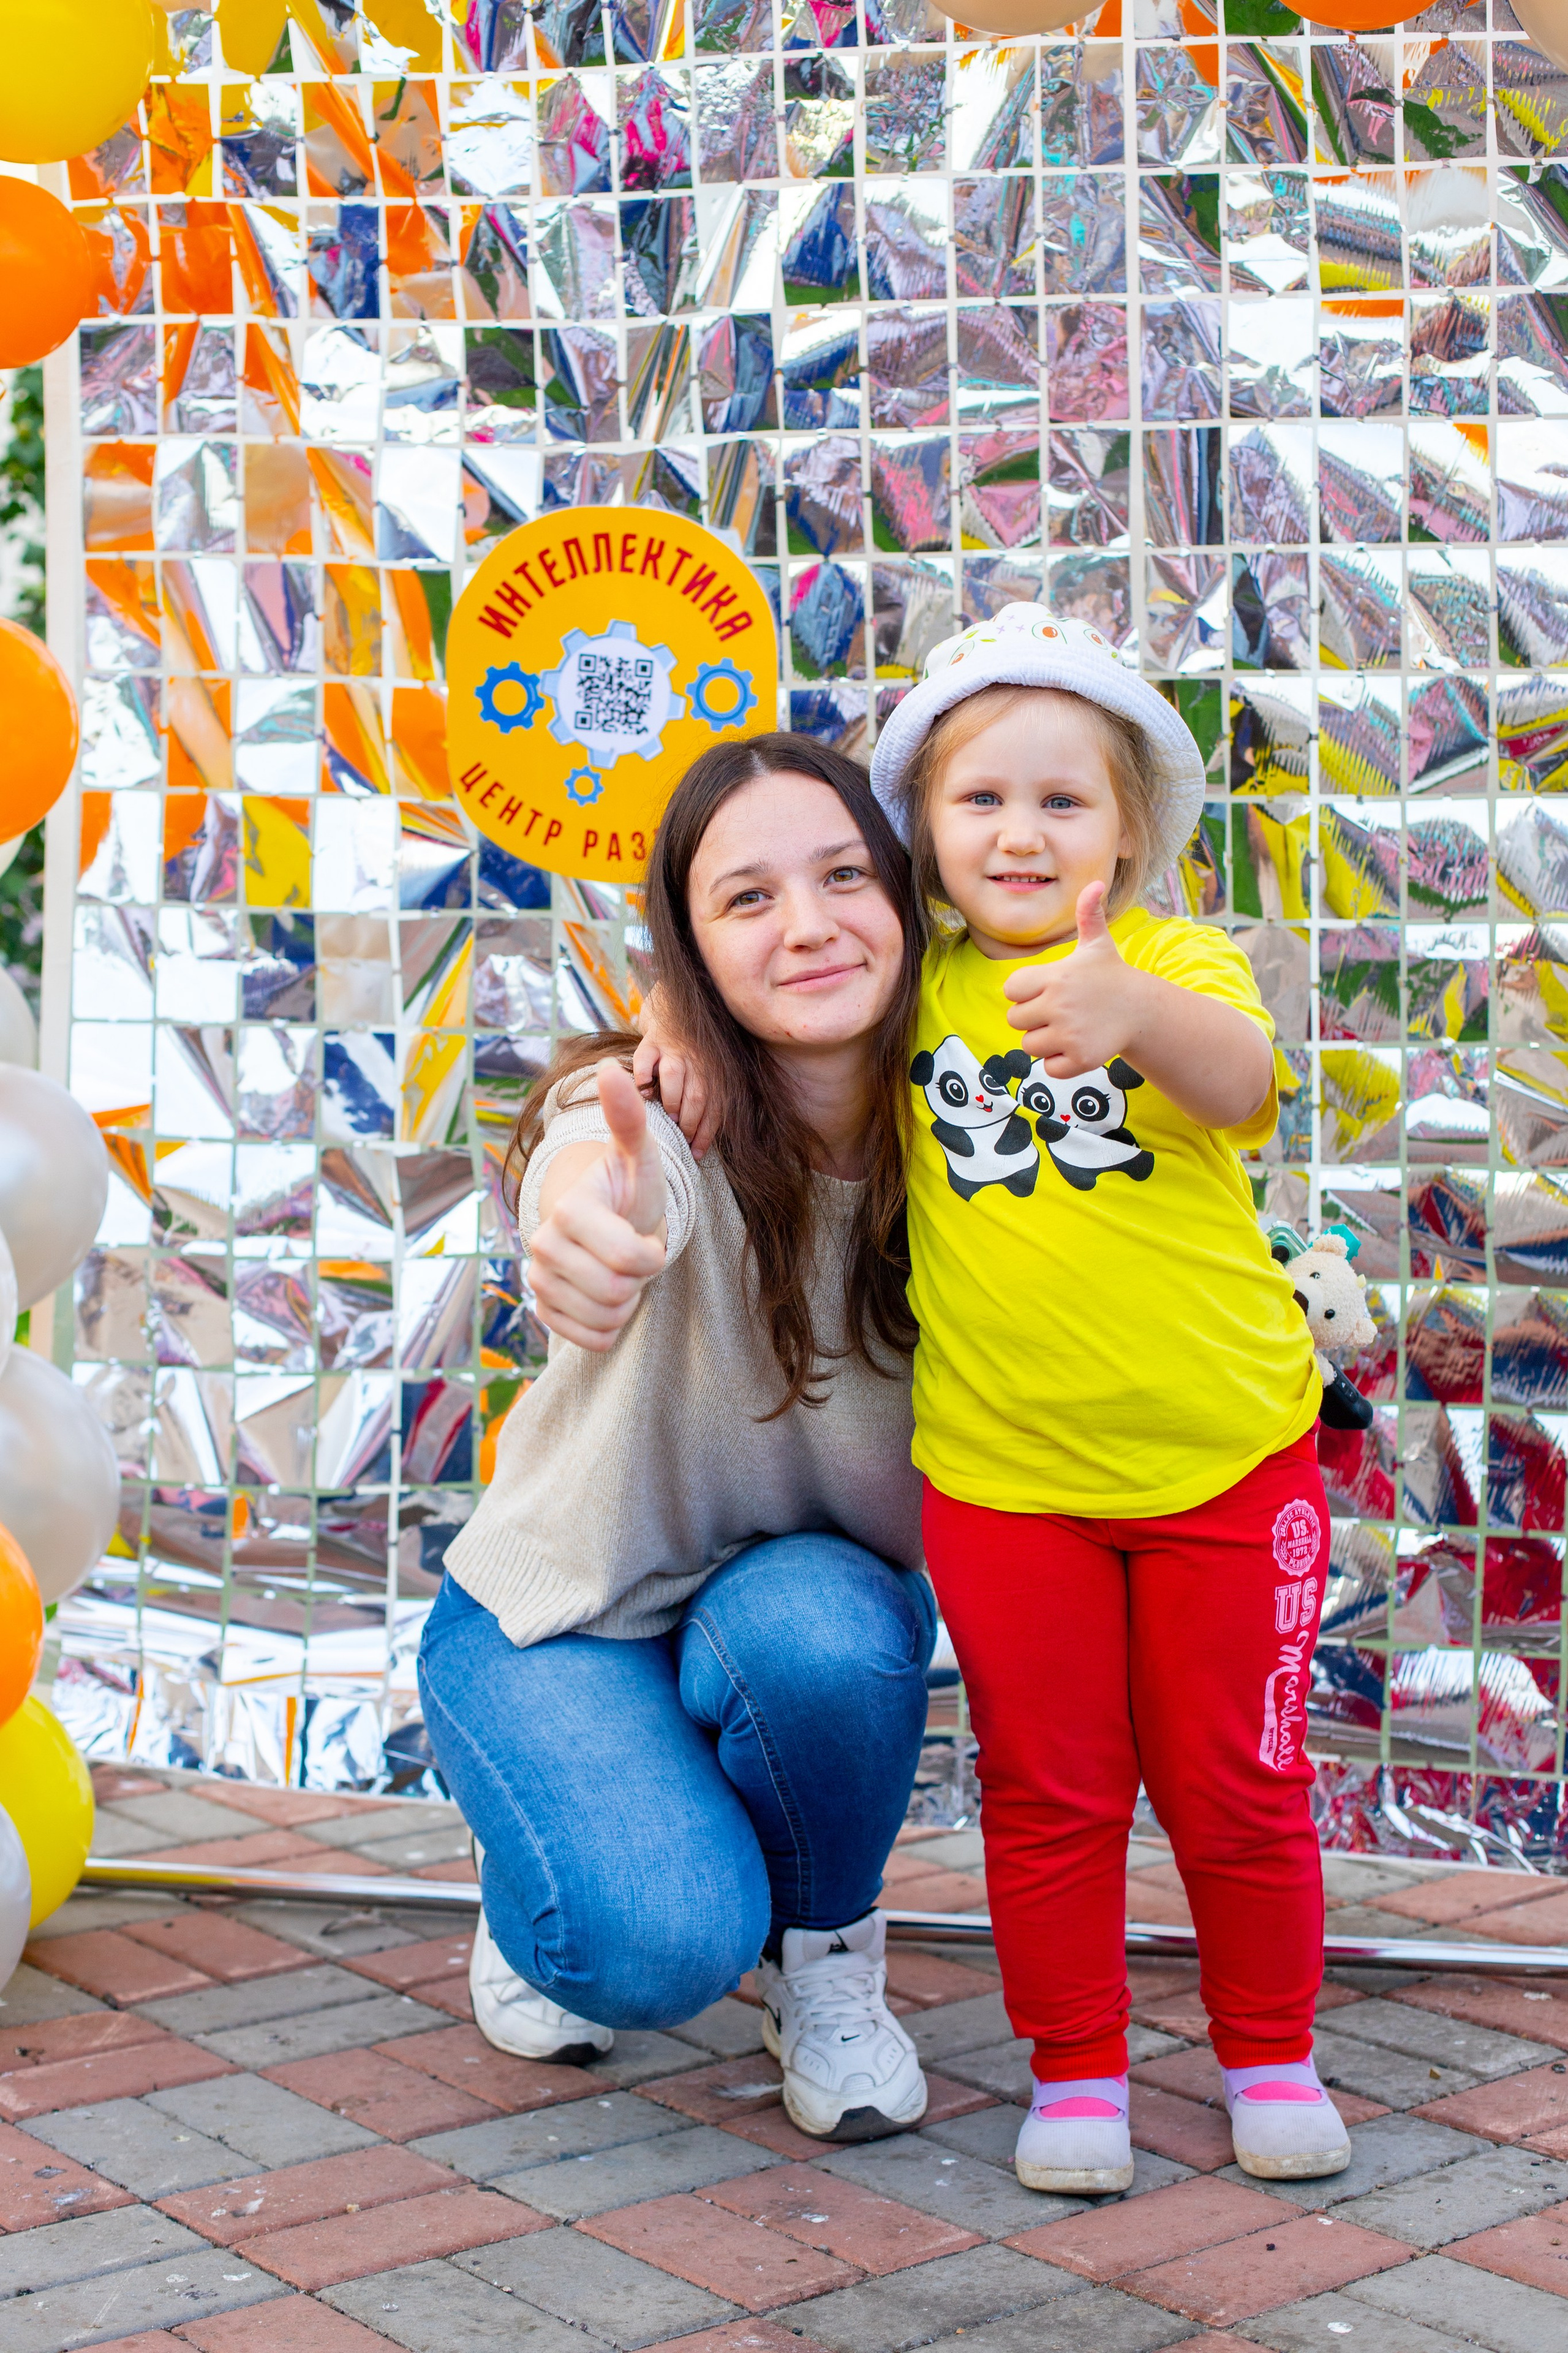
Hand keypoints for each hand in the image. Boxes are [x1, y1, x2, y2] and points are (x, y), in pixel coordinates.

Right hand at [527, 1062, 667, 1349]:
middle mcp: (543, 1245)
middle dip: (638, 1278)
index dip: (652, 1254)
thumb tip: (612, 1068)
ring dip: (626, 1302)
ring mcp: (539, 1279)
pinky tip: (604, 1295)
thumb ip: (629, 1119)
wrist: (605, 1221)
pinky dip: (608, 1325)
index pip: (628, 1260)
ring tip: (619, 1270)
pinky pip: (590, 1339)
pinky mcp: (543, 1309)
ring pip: (604, 1319)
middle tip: (633, 1252)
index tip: (647, 1235)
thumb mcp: (640, 1156)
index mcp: (569, 1210)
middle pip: (616, 1294)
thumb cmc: (629, 1189)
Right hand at [631, 984, 717, 1158]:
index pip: (715, 1108)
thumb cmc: (697, 1054)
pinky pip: (644, 1059)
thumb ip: (711, 1101)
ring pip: (674, 1076)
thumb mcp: (713, 1072)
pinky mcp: (652, 1040)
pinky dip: (642, 1076)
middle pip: (696, 1095)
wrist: (680, 1010)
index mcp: (716, 1072)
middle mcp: (698, 1059)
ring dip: (670, 1100)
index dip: (705, 1134)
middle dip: (688, 1122)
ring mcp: (675, 1048)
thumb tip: (702, 1144)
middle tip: (680, 1137)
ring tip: (667, 1117)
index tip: (695, 1154)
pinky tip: (643, 1092)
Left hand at [1002, 881, 1142, 1074]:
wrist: (1142, 1010)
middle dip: (1032, 1018)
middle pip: (1015, 1019)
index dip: (1024, 992)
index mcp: (1055, 976)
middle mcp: (1058, 1005)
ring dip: (1045, 1041)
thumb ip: (1089, 915)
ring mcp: (1069, 1033)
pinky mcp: (1080, 1058)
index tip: (1046, 990)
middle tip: (1059, 1011)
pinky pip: (1049, 1068)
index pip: (1011, 990)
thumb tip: (1097, 882)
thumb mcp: (1098, 944)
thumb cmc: (1112, 976)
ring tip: (1069, 1028)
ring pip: (1030, 1046)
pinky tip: (1078, 1045)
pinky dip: (1060, 1062)